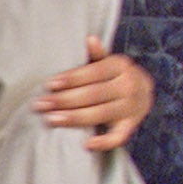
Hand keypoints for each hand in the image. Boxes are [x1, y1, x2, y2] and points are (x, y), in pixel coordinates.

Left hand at [34, 36, 153, 152]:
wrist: (142, 92)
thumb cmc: (113, 76)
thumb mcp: (107, 62)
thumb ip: (96, 55)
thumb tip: (89, 39)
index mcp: (120, 66)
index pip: (94, 72)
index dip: (72, 78)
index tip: (49, 84)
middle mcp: (128, 86)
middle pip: (94, 94)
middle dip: (65, 100)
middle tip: (40, 105)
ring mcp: (131, 107)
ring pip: (101, 114)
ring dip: (74, 118)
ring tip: (51, 119)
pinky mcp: (130, 125)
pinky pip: (119, 136)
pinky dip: (104, 142)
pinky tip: (86, 144)